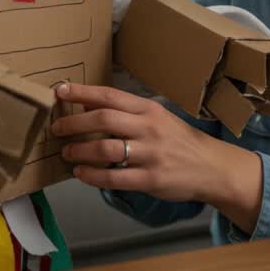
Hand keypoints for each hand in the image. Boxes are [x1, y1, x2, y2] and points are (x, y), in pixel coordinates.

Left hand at [52, 82, 260, 225]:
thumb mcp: (157, 118)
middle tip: (57, 128)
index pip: (110, 96)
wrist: (212, 167)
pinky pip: (114, 178)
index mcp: (149, 109)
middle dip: (74, 123)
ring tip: (67, 153)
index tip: (60, 90)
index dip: (82, 92)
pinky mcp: (151, 179)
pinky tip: (81, 174)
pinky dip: (92, 176)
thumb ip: (125, 112)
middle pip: (104, 119)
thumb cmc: (179, 140)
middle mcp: (149, 128)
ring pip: (106, 149)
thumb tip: (87, 105)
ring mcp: (150, 154)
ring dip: (80, 151)